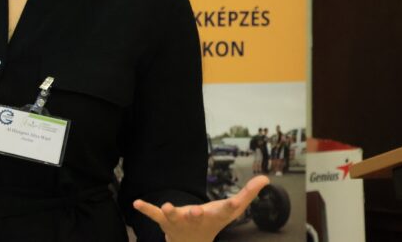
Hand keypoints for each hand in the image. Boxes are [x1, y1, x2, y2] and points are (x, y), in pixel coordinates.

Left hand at [133, 175, 269, 241]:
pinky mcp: (165, 219)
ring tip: (168, 205)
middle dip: (196, 214)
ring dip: (172, 211)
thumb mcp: (231, 210)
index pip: (227, 210)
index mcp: (215, 216)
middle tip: (196, 211)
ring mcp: (180, 220)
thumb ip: (248, 194)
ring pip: (175, 216)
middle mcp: (198, 219)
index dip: (234, 204)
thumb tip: (266, 179)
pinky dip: (146, 209)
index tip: (236, 201)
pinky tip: (136, 203)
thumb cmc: (212, 221)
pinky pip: (154, 214)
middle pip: (198, 216)